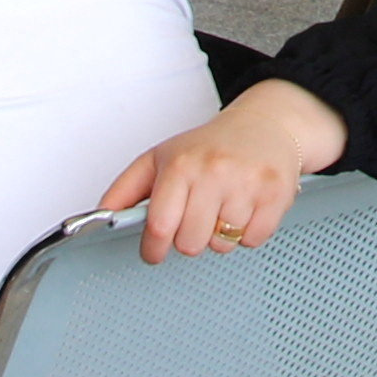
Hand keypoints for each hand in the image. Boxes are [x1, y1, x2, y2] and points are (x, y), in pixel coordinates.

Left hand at [102, 81, 347, 257]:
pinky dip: (248, 233)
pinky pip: (254, 240)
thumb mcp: (159, 158)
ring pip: (223, 245)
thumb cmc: (208, 147)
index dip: (153, 249)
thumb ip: (125, 190)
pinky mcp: (276, 194)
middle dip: (189, 238)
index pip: (160, 227)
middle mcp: (214, 172)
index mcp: (181, 165)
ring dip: (220, 235)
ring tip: (224, 207)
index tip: (154, 251)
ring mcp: (247, 183)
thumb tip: (100, 217)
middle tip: (196, 217)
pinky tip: (246, 208)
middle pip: (190, 244)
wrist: (265, 125)